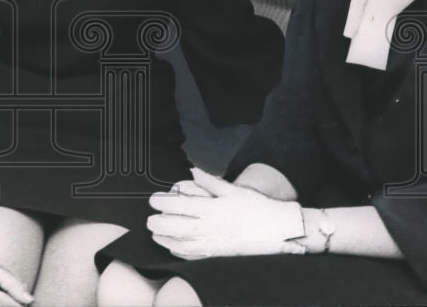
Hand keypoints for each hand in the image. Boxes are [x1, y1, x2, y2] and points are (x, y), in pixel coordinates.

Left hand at [148, 167, 305, 258]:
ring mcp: (212, 243)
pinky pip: (193, 255)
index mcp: (210, 209)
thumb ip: (210, 181)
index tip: (153, 200)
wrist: (277, 230)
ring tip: (155, 233)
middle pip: (175, 226)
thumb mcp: (232, 190)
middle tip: (149, 218)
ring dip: (164, 238)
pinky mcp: (217, 254)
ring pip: (181, 243)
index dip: (162, 203)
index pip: (178, 205)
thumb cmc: (256, 208)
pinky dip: (179, 252)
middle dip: (158, 223)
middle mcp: (208, 227)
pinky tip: (172, 248)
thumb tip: (192, 170)